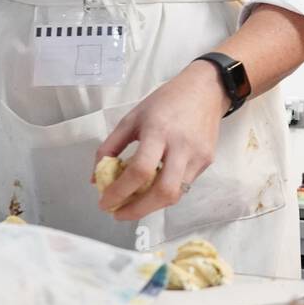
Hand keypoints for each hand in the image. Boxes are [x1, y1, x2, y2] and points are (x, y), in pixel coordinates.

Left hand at [94, 61, 226, 220]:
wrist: (206, 90)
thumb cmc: (166, 101)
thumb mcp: (132, 118)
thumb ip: (110, 147)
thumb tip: (96, 178)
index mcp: (159, 131)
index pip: (140, 170)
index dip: (120, 192)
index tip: (105, 202)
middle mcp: (182, 147)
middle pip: (163, 192)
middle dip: (138, 210)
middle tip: (119, 213)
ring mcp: (198, 156)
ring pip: (175, 195)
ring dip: (151, 205)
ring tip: (133, 202)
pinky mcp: (206, 162)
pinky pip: (183, 185)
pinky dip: (164, 192)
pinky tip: (153, 186)